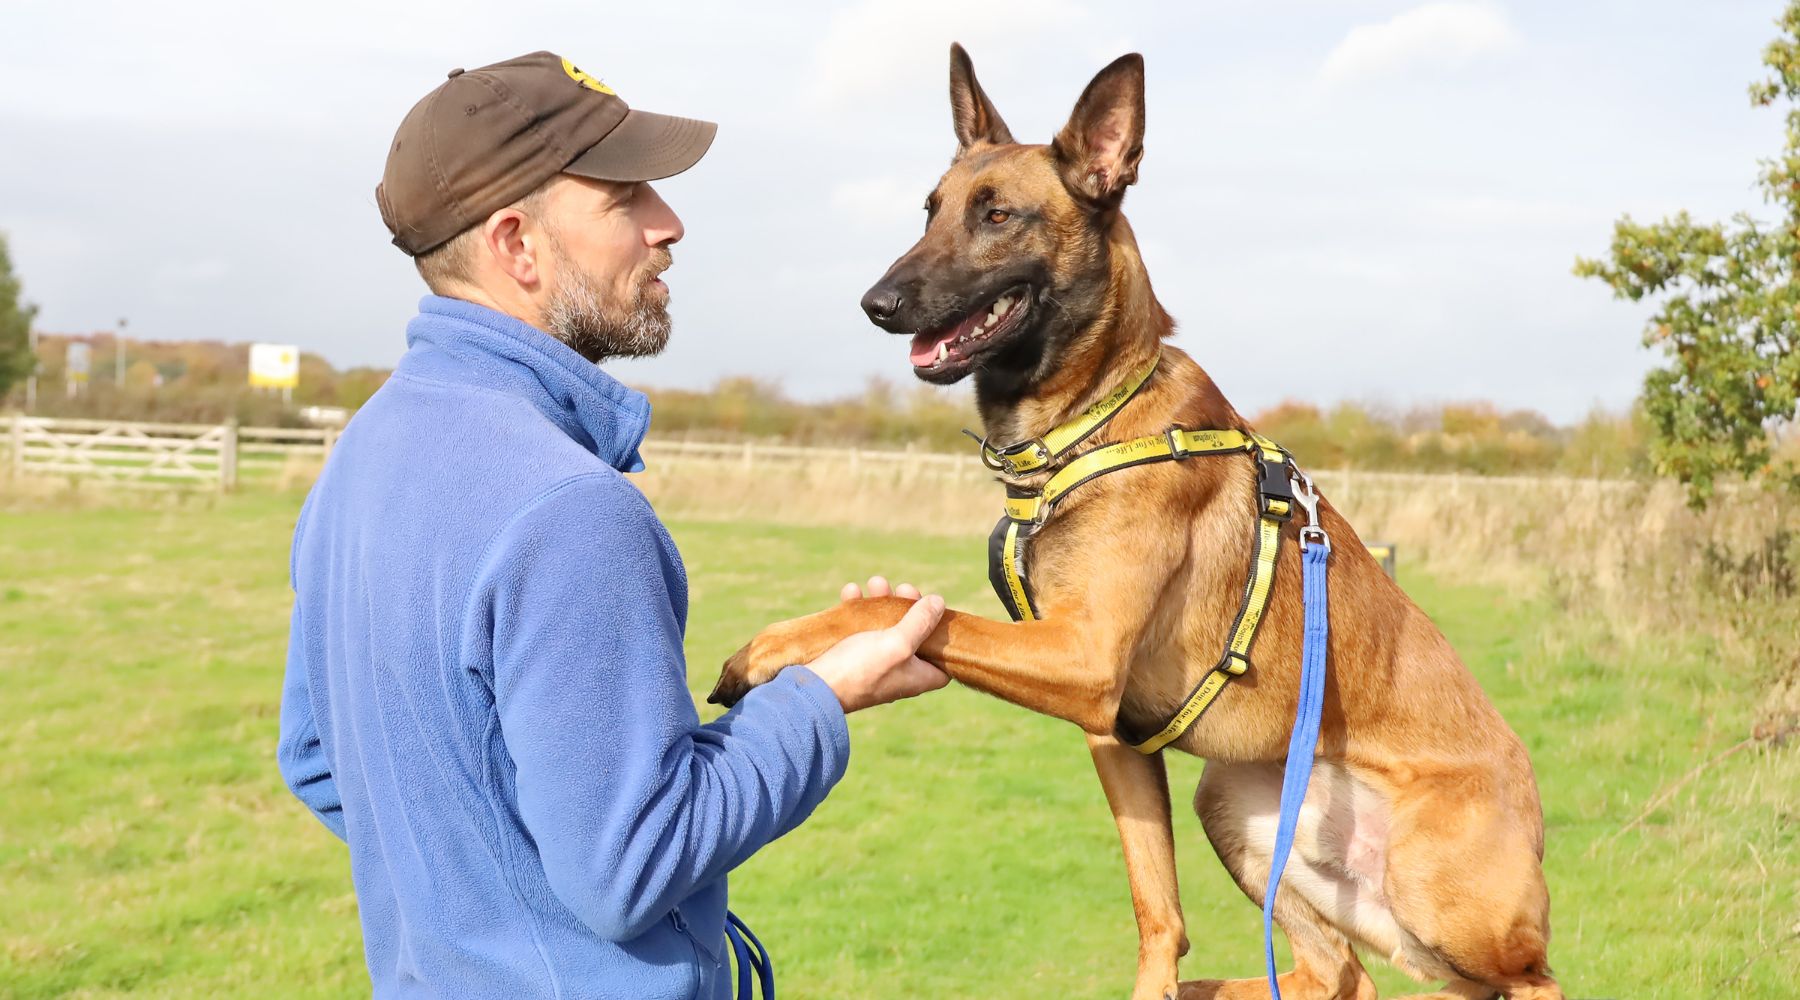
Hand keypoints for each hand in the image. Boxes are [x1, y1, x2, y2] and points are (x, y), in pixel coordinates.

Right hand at [804, 577, 948, 713]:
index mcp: (918, 675)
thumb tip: (939, 602)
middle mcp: (900, 671)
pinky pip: (860, 628)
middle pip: (914, 633)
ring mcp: (876, 663)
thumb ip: (921, 622)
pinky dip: (858, 609)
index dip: (943, 634)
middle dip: (908, 606)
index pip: (942, 657)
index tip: (937, 612)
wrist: (815, 688)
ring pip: (885, 626)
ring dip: (881, 602)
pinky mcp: (852, 655)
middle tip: (902, 589)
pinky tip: (851, 592)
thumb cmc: (861, 670)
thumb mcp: (899, 643)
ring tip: (875, 582)